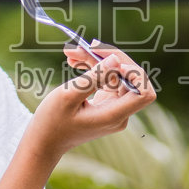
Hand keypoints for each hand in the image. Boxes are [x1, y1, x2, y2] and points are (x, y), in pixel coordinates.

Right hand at [29, 42, 155, 158]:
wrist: (43, 141)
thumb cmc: (52, 122)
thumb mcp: (68, 95)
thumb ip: (94, 77)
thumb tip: (116, 60)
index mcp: (114, 115)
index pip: (144, 92)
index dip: (134, 73)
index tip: (111, 63)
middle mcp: (119, 113)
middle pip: (130, 78)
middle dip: (109, 58)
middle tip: (85, 46)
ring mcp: (114, 108)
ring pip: (116, 75)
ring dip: (97, 60)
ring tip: (72, 53)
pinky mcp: (106, 104)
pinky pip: (107, 80)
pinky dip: (94, 69)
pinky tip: (75, 61)